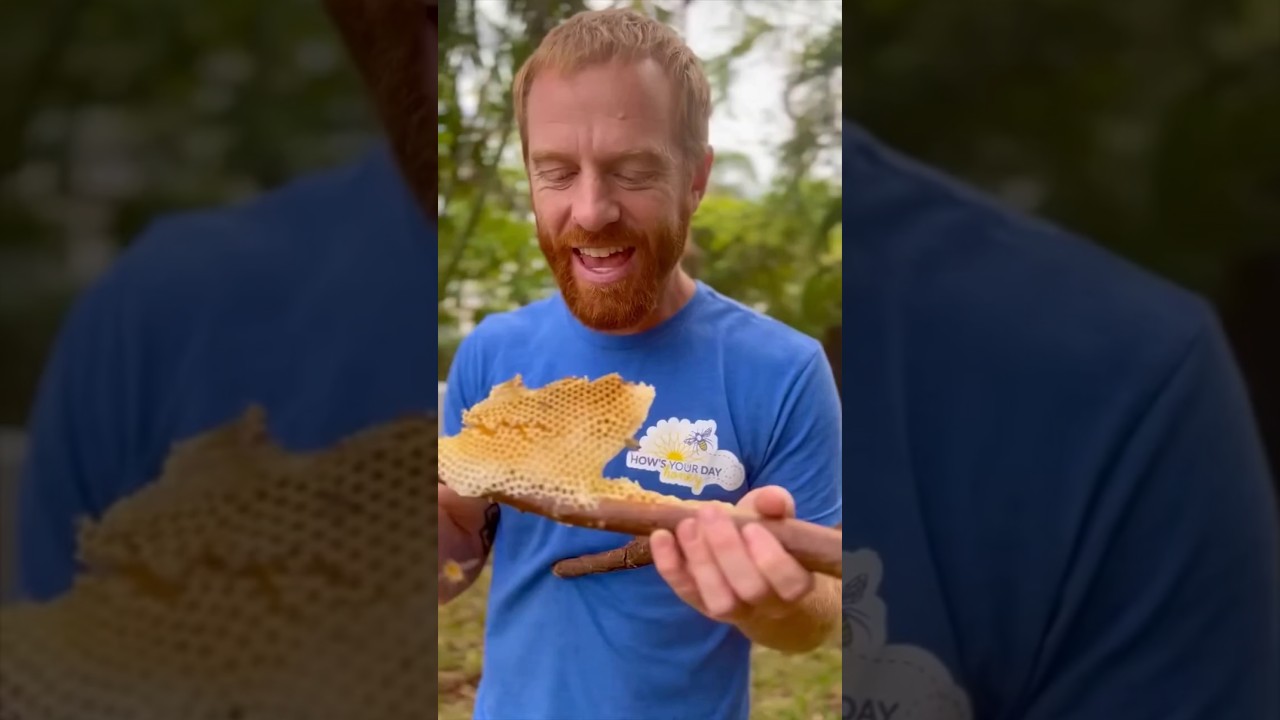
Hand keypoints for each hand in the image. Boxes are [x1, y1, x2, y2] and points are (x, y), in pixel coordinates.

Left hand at [650, 486, 814, 623]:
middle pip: (750, 590)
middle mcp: (767, 605)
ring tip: (687, 525)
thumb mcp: (775, 518)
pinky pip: (685, 592)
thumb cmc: (766, 540)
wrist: (751, 573)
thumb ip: (775, 504)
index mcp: (794, 582)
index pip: (789, 582)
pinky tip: (660, 537)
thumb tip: (771, 500)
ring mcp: (733, 612)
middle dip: (727, 549)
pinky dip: (669, 566)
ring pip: (719, 600)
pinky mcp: (700, 606)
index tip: (751, 526)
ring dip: (700, 560)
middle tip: (710, 513)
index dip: (770, 558)